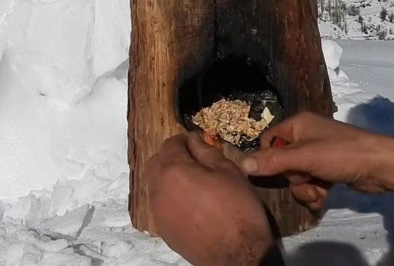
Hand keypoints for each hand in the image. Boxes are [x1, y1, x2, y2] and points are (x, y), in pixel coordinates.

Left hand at [147, 133, 274, 265]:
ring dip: (170, 178)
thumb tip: (193, 140)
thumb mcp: (228, 171)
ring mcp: (157, 212)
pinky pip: (161, 204)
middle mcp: (157, 189)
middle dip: (172, 157)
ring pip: (156, 184)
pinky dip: (171, 197)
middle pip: (156, 162)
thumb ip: (206, 152)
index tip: (200, 144)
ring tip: (194, 184)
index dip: (186, 140)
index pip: (170, 143)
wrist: (237, 255)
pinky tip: (192, 205)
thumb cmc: (237, 208)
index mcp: (172, 170)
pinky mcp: (162, 230)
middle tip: (196, 163)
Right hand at [241, 113, 393, 206]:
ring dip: (304, 189)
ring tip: (318, 192)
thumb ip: (273, 161)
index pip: (268, 141)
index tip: (275, 172)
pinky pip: (310, 183)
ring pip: (296, 177)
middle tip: (306, 180)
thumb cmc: (341, 154)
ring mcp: (318, 154)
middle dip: (293, 178)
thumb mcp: (304, 157)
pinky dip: (314, 192)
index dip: (268, 158)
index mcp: (298, 124)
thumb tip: (242, 164)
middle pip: (282, 163)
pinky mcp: (328, 170)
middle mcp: (306, 136)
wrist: (381, 166)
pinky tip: (324, 197)